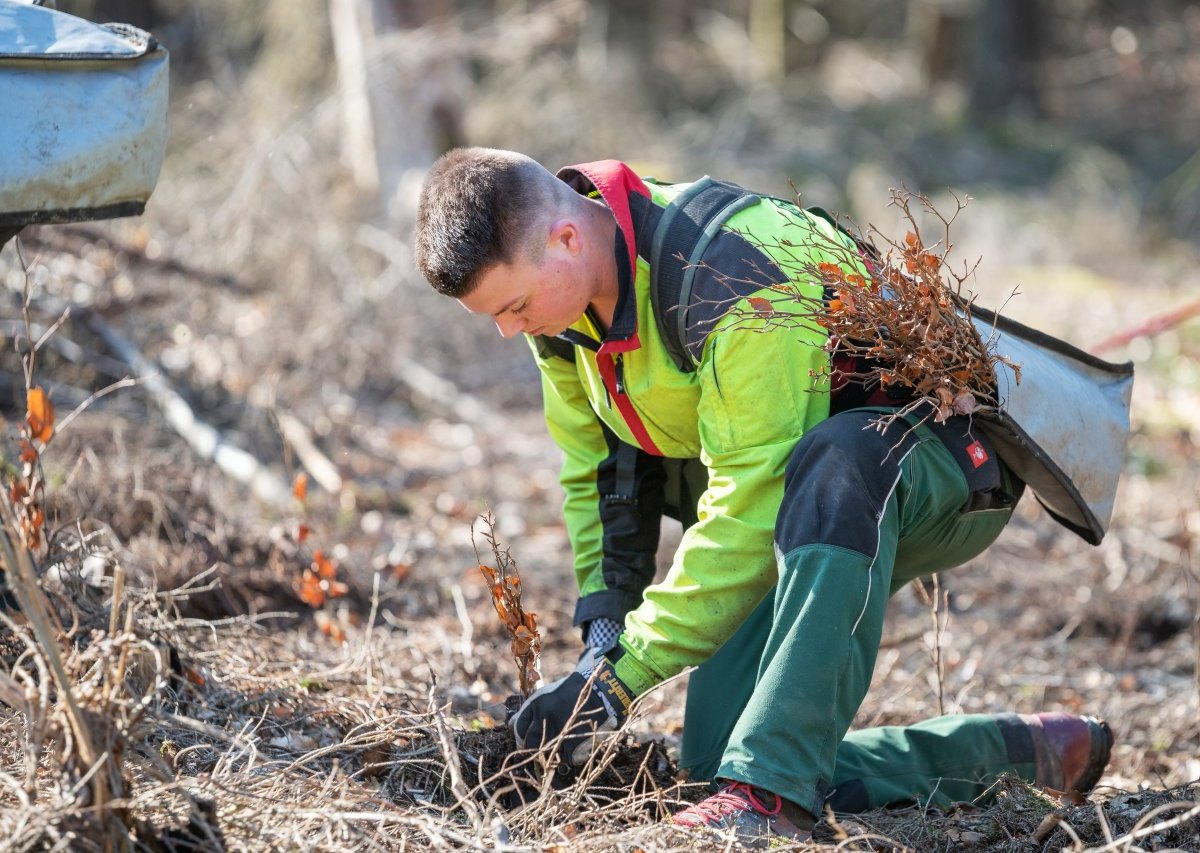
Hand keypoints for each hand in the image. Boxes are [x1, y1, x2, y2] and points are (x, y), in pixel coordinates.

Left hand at [510, 654, 634, 765]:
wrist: (599, 691)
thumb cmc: (568, 694)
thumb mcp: (545, 696)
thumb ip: (527, 712)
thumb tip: (508, 727)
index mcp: (537, 704)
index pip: (519, 729)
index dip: (521, 738)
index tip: (526, 742)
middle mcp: (546, 716)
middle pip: (530, 743)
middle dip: (532, 748)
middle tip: (540, 750)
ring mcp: (561, 730)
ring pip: (546, 753)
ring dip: (551, 753)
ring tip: (560, 746)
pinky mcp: (575, 743)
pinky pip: (566, 758)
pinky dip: (568, 756)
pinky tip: (573, 746)